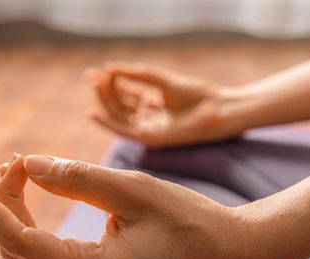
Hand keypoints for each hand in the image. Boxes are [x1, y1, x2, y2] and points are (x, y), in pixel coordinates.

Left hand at [0, 154, 257, 258]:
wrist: (229, 250)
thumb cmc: (190, 220)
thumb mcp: (134, 189)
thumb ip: (78, 177)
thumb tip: (29, 163)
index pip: (18, 240)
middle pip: (18, 246)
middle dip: (5, 202)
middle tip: (11, 162)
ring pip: (31, 251)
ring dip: (19, 211)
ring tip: (21, 171)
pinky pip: (50, 252)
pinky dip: (38, 222)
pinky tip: (41, 193)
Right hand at [86, 62, 246, 147]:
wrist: (218, 110)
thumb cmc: (198, 95)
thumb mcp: (164, 81)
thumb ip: (140, 75)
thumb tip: (111, 68)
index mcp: (153, 105)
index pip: (127, 94)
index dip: (113, 83)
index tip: (101, 71)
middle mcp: (149, 118)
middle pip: (120, 105)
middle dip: (107, 90)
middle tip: (96, 77)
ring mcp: (149, 128)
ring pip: (119, 116)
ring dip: (105, 101)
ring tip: (97, 84)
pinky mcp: (150, 138)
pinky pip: (123, 131)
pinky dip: (106, 123)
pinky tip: (92, 112)